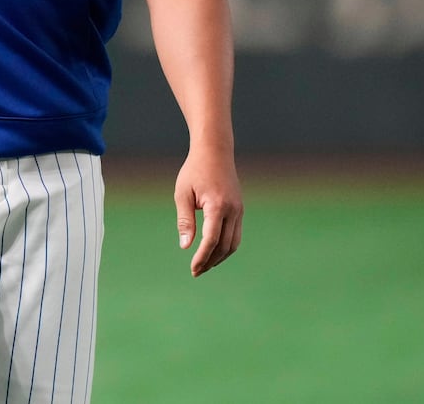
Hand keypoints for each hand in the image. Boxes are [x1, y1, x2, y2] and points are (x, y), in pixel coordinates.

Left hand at [174, 147, 242, 276]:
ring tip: (204, 266)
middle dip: (210, 261)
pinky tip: (213, 252)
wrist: (215, 151)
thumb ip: (185, 220)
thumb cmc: (194, 170)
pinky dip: (226, 247)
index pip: (212, 240)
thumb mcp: (183, 193)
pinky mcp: (240, 209)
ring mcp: (239, 210)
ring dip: (220, 257)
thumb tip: (185, 246)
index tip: (193, 268)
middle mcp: (232, 210)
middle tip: (196, 271)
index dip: (202, 257)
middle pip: (224, 246)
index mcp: (217, 205)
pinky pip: (235, 235)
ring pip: (233, 243)